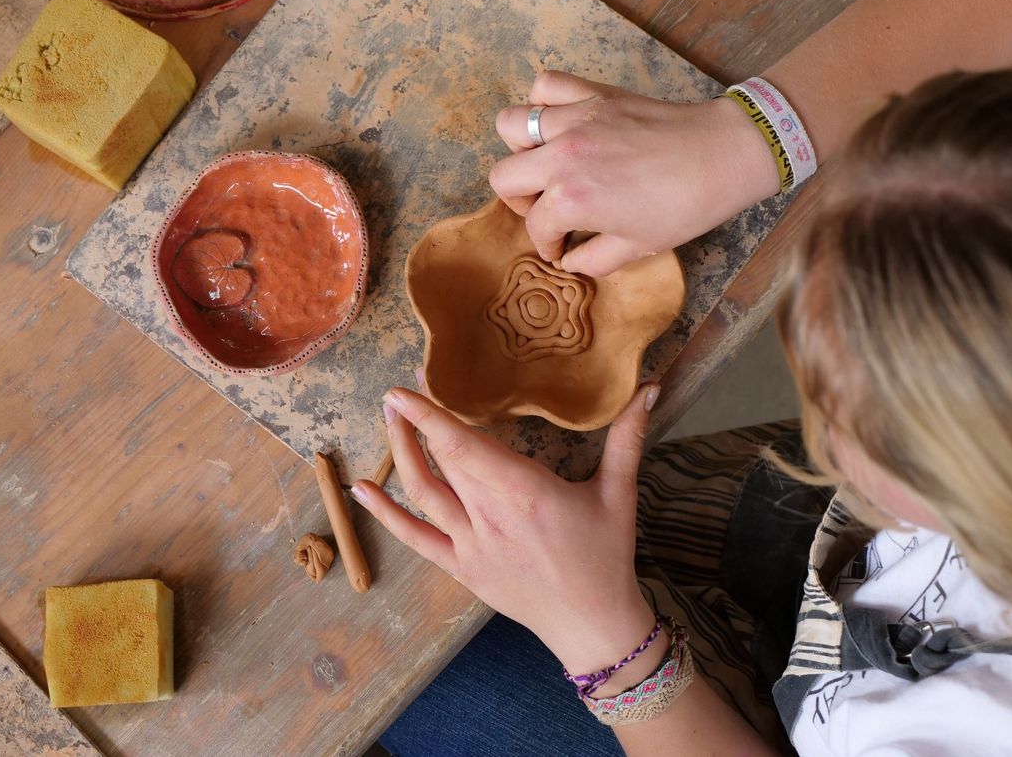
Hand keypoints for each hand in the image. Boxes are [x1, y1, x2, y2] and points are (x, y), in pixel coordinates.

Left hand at [351, 383, 661, 681]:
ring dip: (397, 456)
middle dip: (410, 423)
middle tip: (395, 393)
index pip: (463, 444)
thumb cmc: (606, 555)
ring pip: (422, 494)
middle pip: (438, 461)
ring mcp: (469, 545)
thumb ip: (627, 436)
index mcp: (523, 492)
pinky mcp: (461, 569)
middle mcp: (489, 515)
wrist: (593, 625)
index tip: (404, 386)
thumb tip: (650, 388)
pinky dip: (385, 514)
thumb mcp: (619, 493)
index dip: (429, 414)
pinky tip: (361, 491)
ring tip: (386, 421)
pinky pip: (415, 538)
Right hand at [490, 71, 778, 276]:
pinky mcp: (592, 94)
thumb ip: (593, 260)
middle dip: (521, 200)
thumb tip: (571, 261)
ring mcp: (574, 120)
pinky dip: (543, 102)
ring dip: (522, 149)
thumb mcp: (637, 247)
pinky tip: (560, 122)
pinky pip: (546, 85)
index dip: (548, 244)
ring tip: (546, 162)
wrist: (720, 156)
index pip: (536, 226)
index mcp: (570, 200)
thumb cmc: (683, 206)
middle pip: (504, 177)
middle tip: (547, 208)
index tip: (561, 247)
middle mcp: (561, 157)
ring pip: (511, 125)